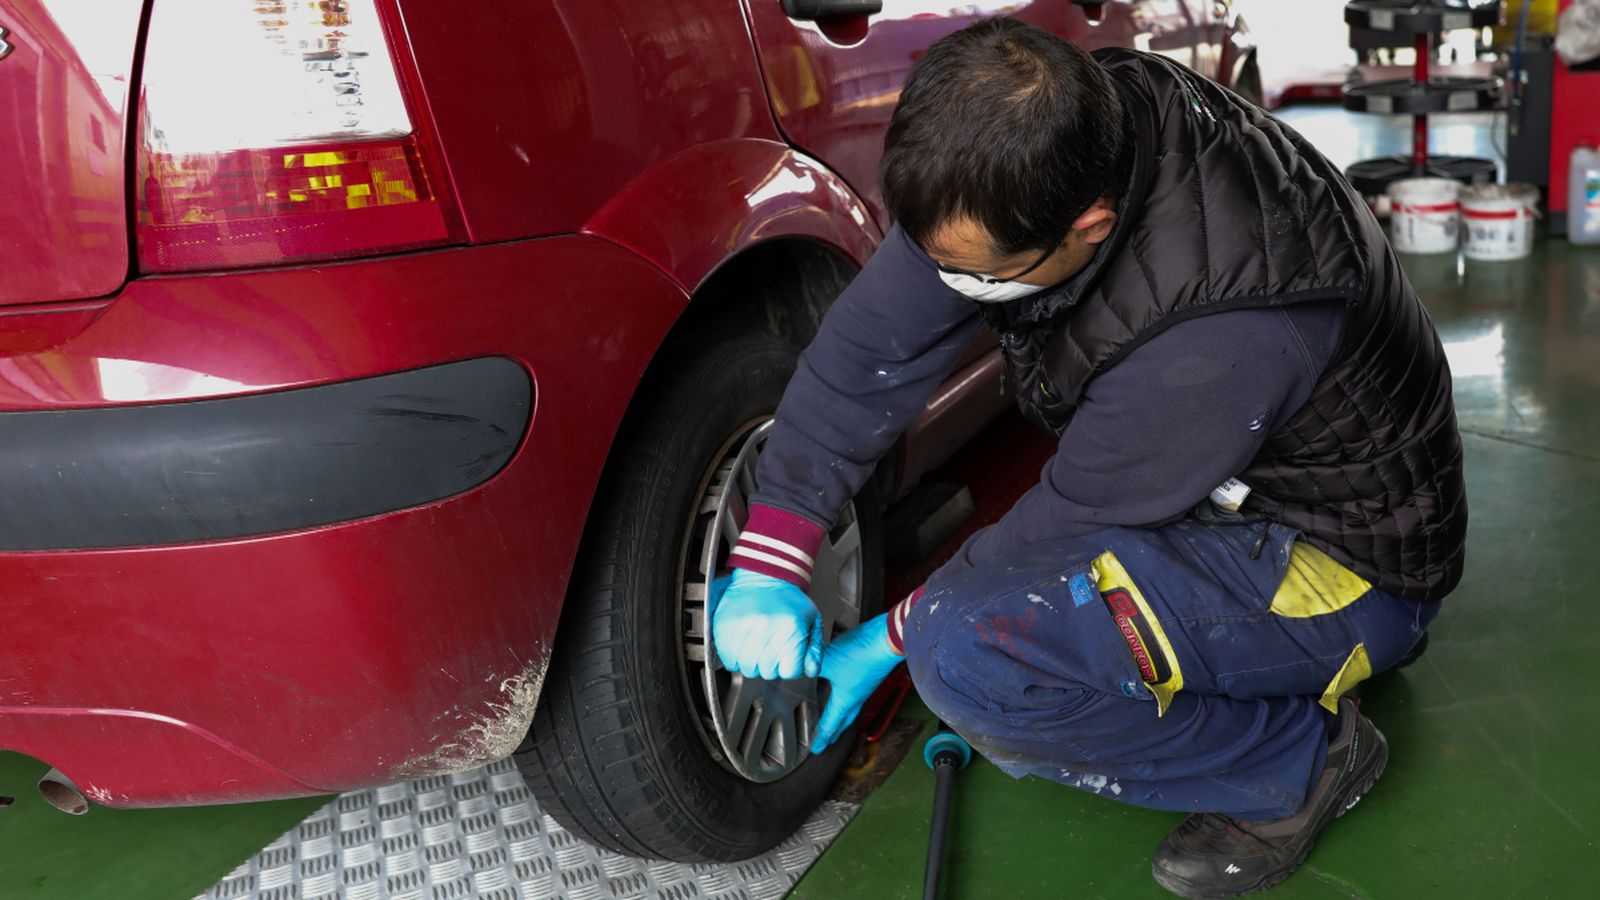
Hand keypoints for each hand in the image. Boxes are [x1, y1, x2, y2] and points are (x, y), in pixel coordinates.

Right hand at [710, 569, 822, 679]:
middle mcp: (766, 630)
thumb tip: (811, 670)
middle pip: (768, 673)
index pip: (790, 672)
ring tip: (758, 645)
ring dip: (753, 662)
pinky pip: (729, 660)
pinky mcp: (725, 629)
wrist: (764, 574)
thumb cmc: (788, 598)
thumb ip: (815, 649)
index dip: (790, 667)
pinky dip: (736, 658)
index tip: (788, 657)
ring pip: (747, 669)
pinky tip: (744, 645)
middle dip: (772, 665)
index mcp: (791, 629)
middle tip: (772, 647)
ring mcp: (743, 630)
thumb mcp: (812, 620)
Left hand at [811, 613, 902, 753]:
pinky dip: (848, 698)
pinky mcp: (870, 673)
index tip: (817, 749)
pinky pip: (857, 693)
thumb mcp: (827, 660)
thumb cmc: (862, 653)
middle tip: (827, 740)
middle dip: (835, 732)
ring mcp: (865, 685)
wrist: (887, 639)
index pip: (831, 723)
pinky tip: (844, 688)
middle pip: (845, 720)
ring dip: (843, 716)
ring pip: (853, 707)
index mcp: (846, 699)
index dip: (822, 737)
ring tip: (837, 719)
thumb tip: (796, 670)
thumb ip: (809, 665)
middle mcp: (857, 696)